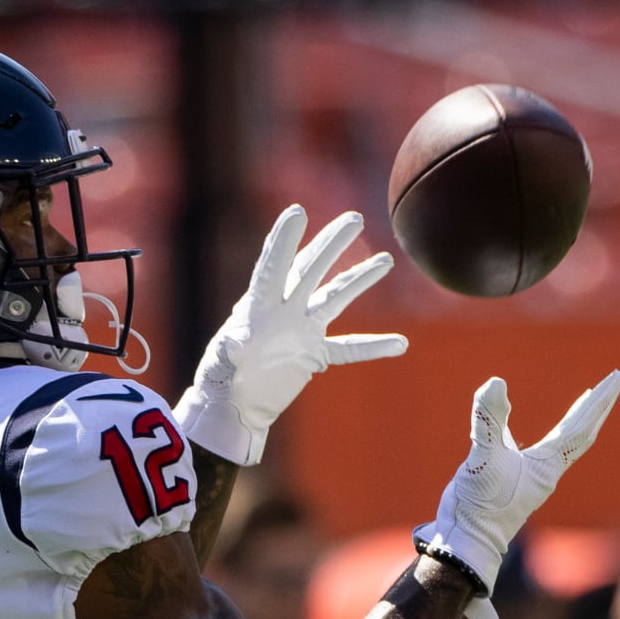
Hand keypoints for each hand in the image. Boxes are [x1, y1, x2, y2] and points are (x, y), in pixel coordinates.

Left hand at [174, 204, 407, 464]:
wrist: (235, 405)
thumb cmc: (220, 380)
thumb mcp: (219, 364)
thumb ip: (228, 352)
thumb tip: (238, 342)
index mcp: (257, 306)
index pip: (273, 267)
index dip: (283, 241)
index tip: (297, 213)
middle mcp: (283, 310)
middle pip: (310, 269)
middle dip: (331, 244)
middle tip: (354, 219)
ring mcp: (302, 330)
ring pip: (335, 298)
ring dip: (359, 279)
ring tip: (385, 260)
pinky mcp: (314, 354)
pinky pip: (349, 348)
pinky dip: (373, 347)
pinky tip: (400, 344)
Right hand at [415, 370, 619, 618]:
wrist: (465, 543)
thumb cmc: (479, 507)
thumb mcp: (483, 458)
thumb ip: (489, 421)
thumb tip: (495, 384)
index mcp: (546, 466)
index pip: (580, 427)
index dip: (598, 401)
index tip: (616, 377)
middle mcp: (544, 470)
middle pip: (581, 434)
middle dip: (596, 407)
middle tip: (613, 382)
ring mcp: (528, 476)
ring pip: (562, 442)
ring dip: (576, 420)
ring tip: (585, 402)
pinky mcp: (507, 478)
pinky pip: (533, 448)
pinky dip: (537, 431)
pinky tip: (519, 423)